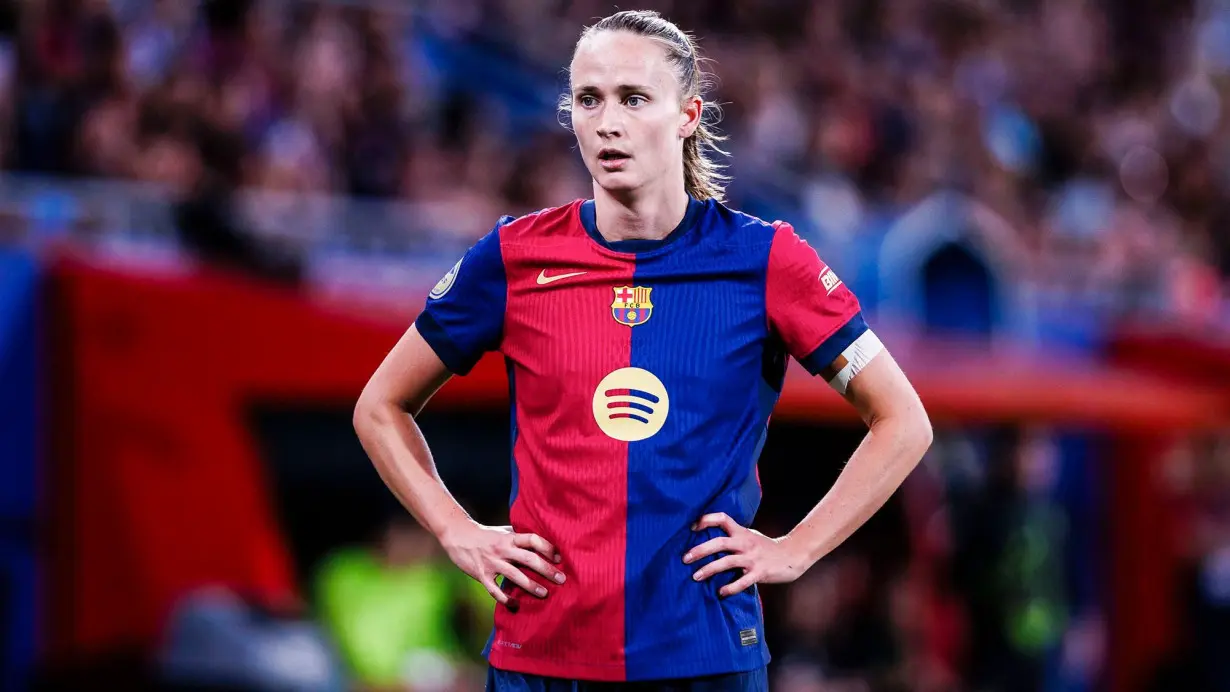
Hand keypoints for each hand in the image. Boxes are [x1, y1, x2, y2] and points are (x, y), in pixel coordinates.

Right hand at [440, 521, 564, 605]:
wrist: (457, 536)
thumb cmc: (485, 534)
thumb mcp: (503, 531)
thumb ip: (519, 537)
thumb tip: (541, 541)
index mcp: (509, 537)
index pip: (532, 539)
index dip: (547, 547)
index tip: (559, 557)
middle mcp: (502, 549)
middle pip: (528, 559)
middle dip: (546, 570)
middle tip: (561, 579)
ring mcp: (491, 563)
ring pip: (514, 576)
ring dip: (531, 586)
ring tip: (544, 594)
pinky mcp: (481, 575)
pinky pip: (495, 590)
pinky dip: (506, 599)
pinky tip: (516, 605)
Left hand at [683, 512, 807, 596]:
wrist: (792, 556)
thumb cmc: (766, 547)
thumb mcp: (749, 536)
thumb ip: (733, 536)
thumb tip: (709, 538)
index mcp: (742, 532)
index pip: (722, 519)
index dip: (707, 520)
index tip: (692, 527)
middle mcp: (745, 543)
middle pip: (720, 543)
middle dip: (701, 550)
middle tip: (685, 558)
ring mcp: (752, 558)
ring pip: (727, 562)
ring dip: (710, 569)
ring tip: (695, 577)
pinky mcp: (760, 573)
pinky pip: (742, 581)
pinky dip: (730, 587)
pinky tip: (720, 592)